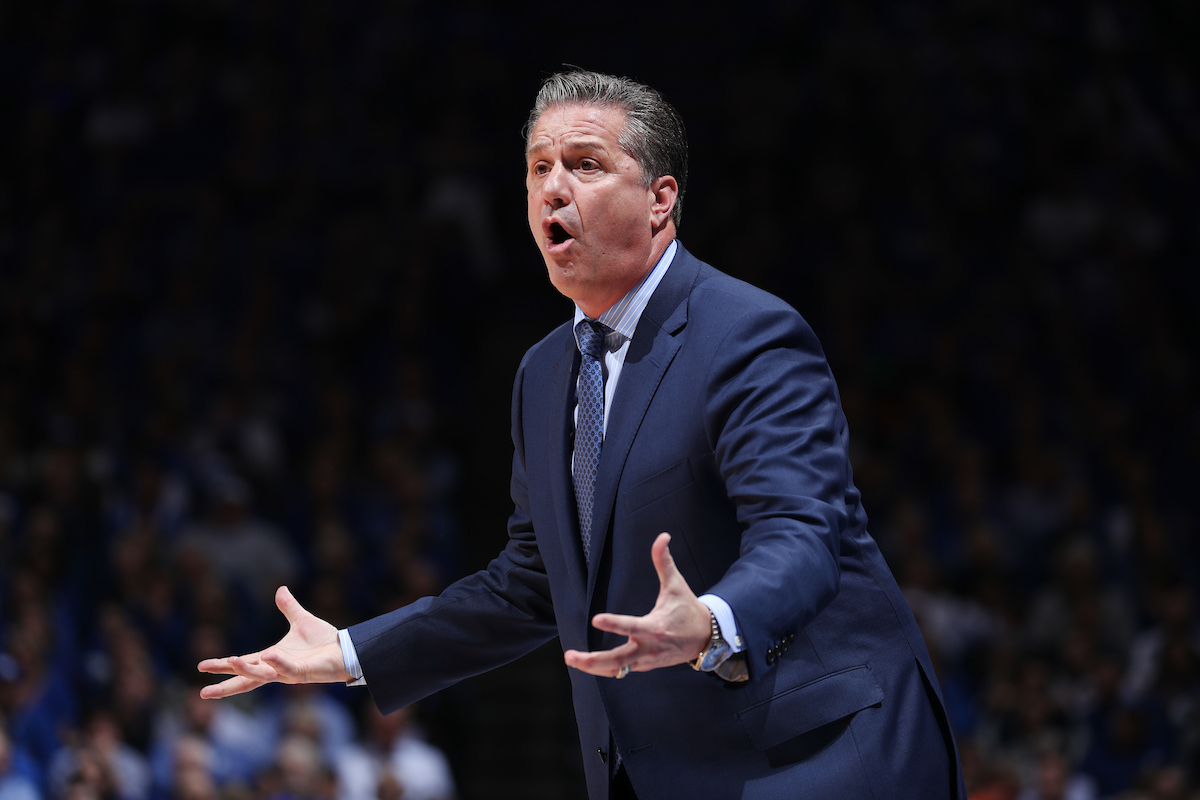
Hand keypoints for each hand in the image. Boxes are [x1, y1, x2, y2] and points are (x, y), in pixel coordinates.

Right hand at [197, 586, 350, 698]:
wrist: (346, 650)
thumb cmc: (324, 641)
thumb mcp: (302, 621)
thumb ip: (289, 607)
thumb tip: (280, 589)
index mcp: (272, 658)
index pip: (244, 662)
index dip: (223, 665)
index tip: (201, 666)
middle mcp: (277, 668)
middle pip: (247, 678)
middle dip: (226, 685)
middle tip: (203, 692)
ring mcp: (289, 672)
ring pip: (263, 675)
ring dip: (247, 669)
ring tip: (230, 661)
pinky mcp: (304, 673)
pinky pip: (288, 670)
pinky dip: (277, 663)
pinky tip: (267, 656)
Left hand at [564, 533, 710, 678]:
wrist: (705, 637)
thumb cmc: (687, 609)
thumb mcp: (676, 585)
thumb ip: (664, 561)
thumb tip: (662, 536)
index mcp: (654, 627)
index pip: (630, 626)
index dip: (613, 624)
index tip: (595, 619)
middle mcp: (647, 647)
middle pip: (617, 660)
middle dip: (592, 660)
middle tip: (570, 655)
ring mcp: (646, 660)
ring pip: (616, 669)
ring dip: (593, 666)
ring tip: (571, 659)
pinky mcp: (645, 666)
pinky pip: (622, 671)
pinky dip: (605, 669)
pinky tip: (587, 664)